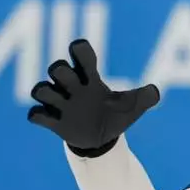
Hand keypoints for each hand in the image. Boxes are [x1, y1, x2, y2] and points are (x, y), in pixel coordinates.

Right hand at [27, 40, 159, 156]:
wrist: (102, 139)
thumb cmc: (114, 115)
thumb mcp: (133, 107)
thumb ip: (146, 97)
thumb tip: (155, 92)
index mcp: (90, 78)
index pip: (80, 52)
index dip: (80, 49)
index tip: (86, 56)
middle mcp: (72, 87)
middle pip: (56, 67)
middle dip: (62, 73)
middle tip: (76, 87)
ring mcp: (60, 104)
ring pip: (39, 88)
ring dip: (48, 93)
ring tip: (64, 105)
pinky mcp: (53, 122)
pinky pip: (35, 115)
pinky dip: (40, 116)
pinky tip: (55, 121)